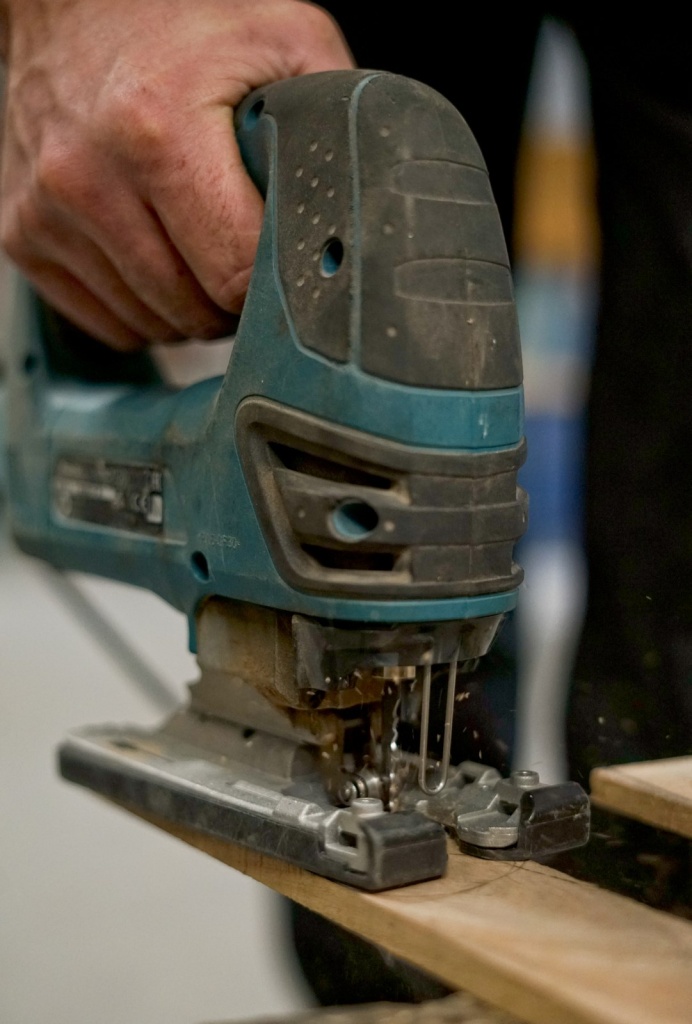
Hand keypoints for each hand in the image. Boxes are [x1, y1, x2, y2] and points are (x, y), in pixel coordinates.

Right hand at [0, 0, 352, 348]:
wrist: (67, 0)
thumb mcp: (283, 35)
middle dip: (234, 301)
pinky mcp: (24, 236)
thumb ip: (334, 115)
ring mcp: (46, 213)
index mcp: (156, 131)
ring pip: (151, 325)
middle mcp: (87, 177)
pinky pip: (107, 321)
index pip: (232, 275)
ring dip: (191, 309)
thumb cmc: (176, 15)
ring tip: (202, 250)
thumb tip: (371, 200)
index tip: (289, 269)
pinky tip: (160, 260)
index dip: (274, 286)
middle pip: (192, 312)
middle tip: (249, 257)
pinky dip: (144, 309)